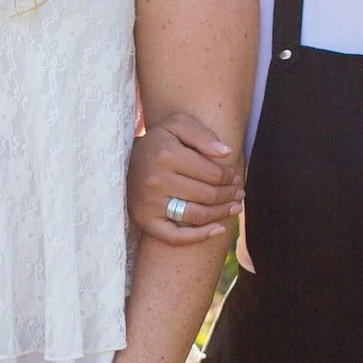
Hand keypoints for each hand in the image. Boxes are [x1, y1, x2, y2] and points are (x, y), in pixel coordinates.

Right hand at [128, 111, 241, 247]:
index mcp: (166, 155)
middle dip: (229, 195)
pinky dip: (200, 236)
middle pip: (207, 195)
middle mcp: (156, 180)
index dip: (229, 177)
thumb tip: (226, 153)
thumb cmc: (159, 142)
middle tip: (238, 193)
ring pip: (197, 215)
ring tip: (234, 207)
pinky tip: (219, 229)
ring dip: (222, 213)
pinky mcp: (144, 221)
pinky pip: (176, 236)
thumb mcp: (177, 126)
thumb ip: (203, 135)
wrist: (124, 160)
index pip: (212, 173)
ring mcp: (149, 203)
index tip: (235, 177)